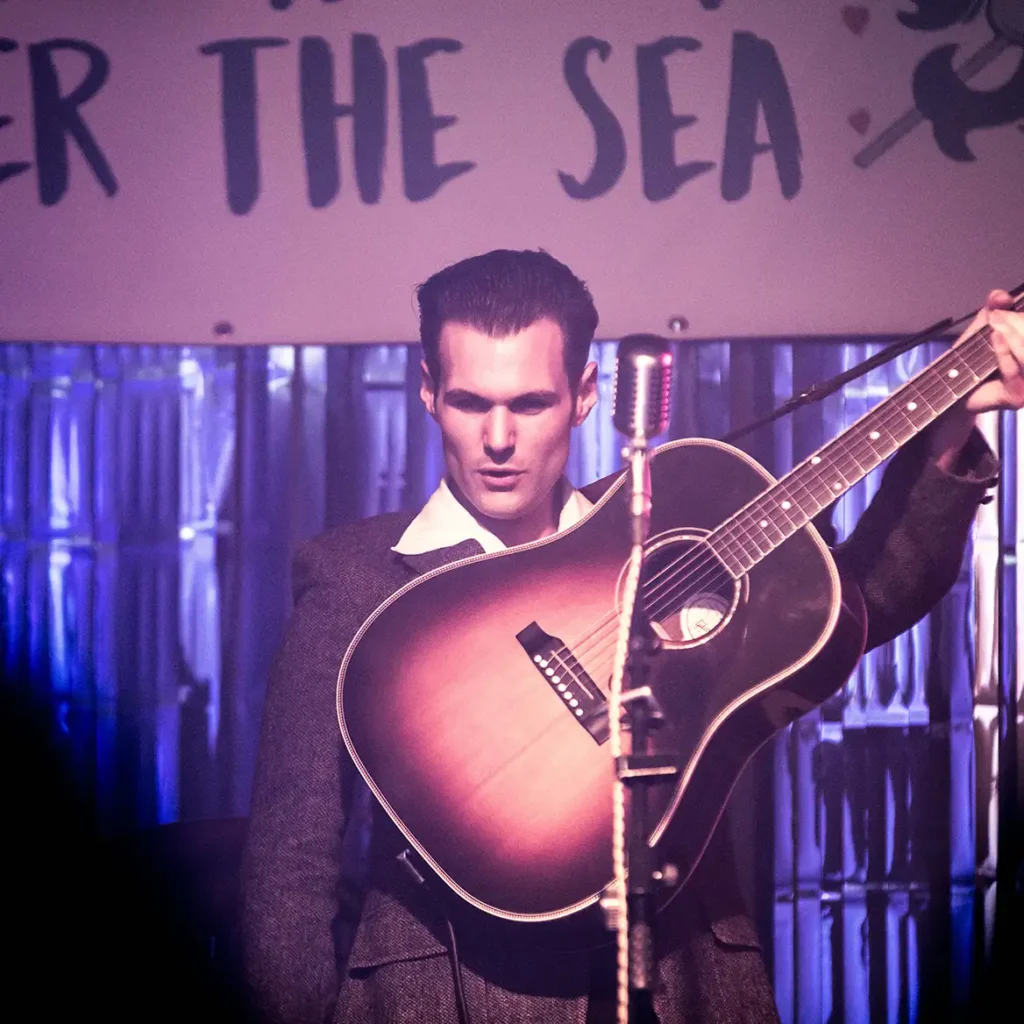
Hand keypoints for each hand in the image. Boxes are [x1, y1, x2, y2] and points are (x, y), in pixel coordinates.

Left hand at [929, 288, 1022, 468]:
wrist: (949, 390)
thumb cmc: (970, 359)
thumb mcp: (982, 328)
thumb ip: (994, 309)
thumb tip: (1001, 295)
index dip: (1022, 318)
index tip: (1006, 306)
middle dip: (1018, 323)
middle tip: (997, 316)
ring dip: (1013, 335)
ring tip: (995, 324)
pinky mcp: (1017, 398)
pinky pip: (1014, 371)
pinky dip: (1004, 352)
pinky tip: (995, 336)